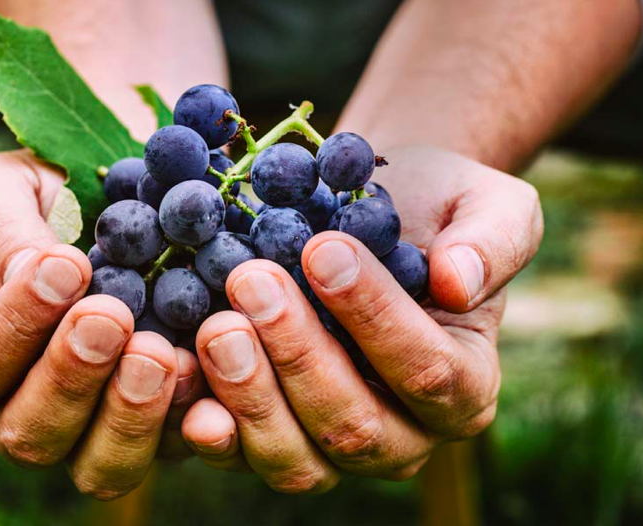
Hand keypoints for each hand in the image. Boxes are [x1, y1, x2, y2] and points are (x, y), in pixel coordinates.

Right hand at [0, 150, 205, 498]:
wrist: (125, 203)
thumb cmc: (47, 196)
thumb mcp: (1, 190)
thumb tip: (35, 275)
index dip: (16, 324)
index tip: (68, 264)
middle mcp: (25, 409)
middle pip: (31, 435)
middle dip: (72, 379)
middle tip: (111, 317)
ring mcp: (96, 428)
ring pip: (101, 467)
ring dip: (130, 416)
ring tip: (159, 352)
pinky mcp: (162, 428)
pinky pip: (176, 448)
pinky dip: (195, 420)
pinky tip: (209, 372)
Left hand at [180, 145, 542, 490]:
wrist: (364, 216)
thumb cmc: (431, 210)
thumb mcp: (485, 204)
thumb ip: (494, 241)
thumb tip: (460, 283)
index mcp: (464, 386)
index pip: (426, 370)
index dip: (374, 316)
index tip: (323, 249)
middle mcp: (402, 435)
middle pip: (353, 426)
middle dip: (298, 354)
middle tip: (252, 281)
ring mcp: (331, 448)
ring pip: (294, 458)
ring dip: (249, 395)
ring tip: (216, 324)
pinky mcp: (271, 438)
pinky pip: (239, 454)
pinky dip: (206, 425)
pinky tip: (180, 375)